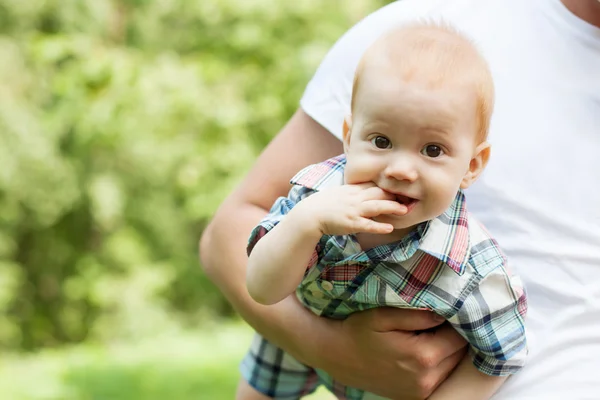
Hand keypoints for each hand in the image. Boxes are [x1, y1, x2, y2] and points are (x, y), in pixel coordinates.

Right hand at [298, 183, 406, 235]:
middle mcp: (355, 198)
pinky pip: (368, 224)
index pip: (375, 184)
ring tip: (405, 210)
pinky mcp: (351, 223)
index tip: (402, 187)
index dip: (389, 185)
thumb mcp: (340, 192)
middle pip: (379, 193)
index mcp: (353, 189)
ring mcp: (354, 210)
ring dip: (392, 207)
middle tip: (411, 196)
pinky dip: (379, 226)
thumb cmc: (324, 204)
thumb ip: (353, 190)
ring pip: (377, 206)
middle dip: (395, 194)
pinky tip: (390, 228)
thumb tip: (364, 189)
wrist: (310, 214)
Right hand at [307, 307, 467, 399]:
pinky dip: (439, 364)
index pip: (459, 337)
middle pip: (460, 354)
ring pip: (453, 367)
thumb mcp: (383, 316)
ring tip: (430, 334)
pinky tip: (423, 350)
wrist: (337, 356)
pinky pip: (441, 377)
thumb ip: (416, 315)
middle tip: (439, 319)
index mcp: (421, 357)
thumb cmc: (358, 331)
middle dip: (454, 335)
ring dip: (447, 350)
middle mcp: (426, 379)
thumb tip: (444, 314)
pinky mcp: (416, 397)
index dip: (456, 321)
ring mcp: (421, 392)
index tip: (446, 308)